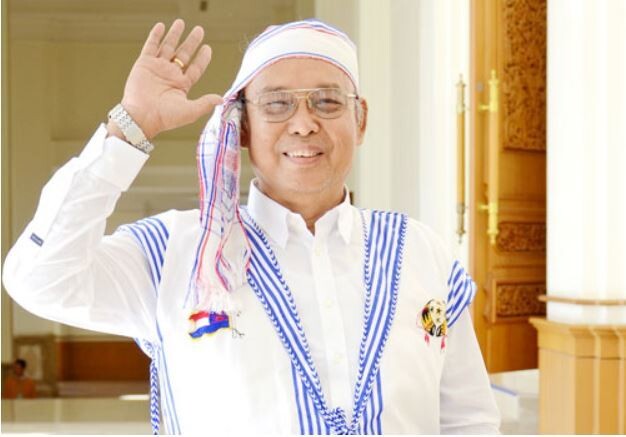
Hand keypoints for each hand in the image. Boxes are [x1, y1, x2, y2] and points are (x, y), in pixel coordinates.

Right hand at [115, 19, 222, 139]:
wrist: (142, 116)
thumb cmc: (165, 118)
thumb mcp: (190, 111)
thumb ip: (205, 103)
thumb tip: (222, 99)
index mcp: (182, 85)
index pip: (195, 68)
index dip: (202, 58)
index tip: (208, 48)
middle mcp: (170, 75)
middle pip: (183, 54)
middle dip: (191, 42)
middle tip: (199, 30)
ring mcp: (157, 68)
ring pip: (168, 47)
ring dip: (174, 35)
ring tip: (181, 22)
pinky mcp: (144, 64)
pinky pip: (151, 46)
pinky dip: (155, 36)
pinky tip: (161, 26)